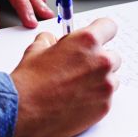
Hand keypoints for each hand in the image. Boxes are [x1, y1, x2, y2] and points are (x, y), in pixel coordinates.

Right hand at [10, 18, 120, 136]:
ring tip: (77, 87)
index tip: (98, 37)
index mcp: (87, 41)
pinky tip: (77, 100)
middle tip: (81, 68)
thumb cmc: (30, 80)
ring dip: (100, 80)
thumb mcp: (37, 48)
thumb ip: (52, 40)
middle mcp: (101, 61)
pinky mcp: (104, 106)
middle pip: (113, 55)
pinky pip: (107, 98)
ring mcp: (105, 85)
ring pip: (112, 79)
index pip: (109, 27)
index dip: (101, 32)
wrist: (23, 109)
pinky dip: (96, 99)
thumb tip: (54, 40)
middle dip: (99, 60)